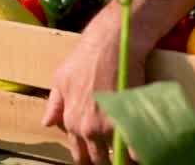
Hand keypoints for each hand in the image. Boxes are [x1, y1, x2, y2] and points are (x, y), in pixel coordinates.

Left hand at [42, 16, 144, 164]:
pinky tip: (147, 151)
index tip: (103, 157)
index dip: (92, 158)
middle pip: (100, 160)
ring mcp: (107, 126)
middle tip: (120, 156)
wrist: (113, 40)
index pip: (81, 155)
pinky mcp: (128, 119)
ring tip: (134, 154)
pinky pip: (136, 149)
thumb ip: (55, 103)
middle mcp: (87, 128)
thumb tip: (47, 122)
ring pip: (119, 156)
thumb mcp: (61, 77)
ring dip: (126, 157)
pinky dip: (141, 152)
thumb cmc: (87, 55)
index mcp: (71, 122)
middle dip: (110, 159)